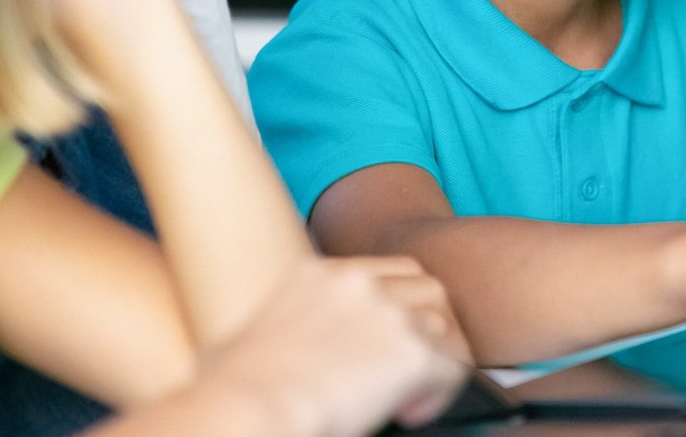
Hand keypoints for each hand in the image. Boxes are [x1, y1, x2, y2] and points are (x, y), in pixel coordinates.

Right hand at [193, 259, 466, 436]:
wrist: (245, 408)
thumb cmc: (232, 390)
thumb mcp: (250, 337)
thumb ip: (282, 330)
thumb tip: (283, 359)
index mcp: (317, 274)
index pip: (385, 272)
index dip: (396, 307)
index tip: (384, 343)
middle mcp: (357, 283)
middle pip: (425, 286)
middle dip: (428, 322)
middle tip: (412, 364)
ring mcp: (387, 313)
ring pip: (445, 324)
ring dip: (437, 357)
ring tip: (414, 393)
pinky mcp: (410, 352)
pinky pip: (453, 367)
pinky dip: (440, 392)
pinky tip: (412, 412)